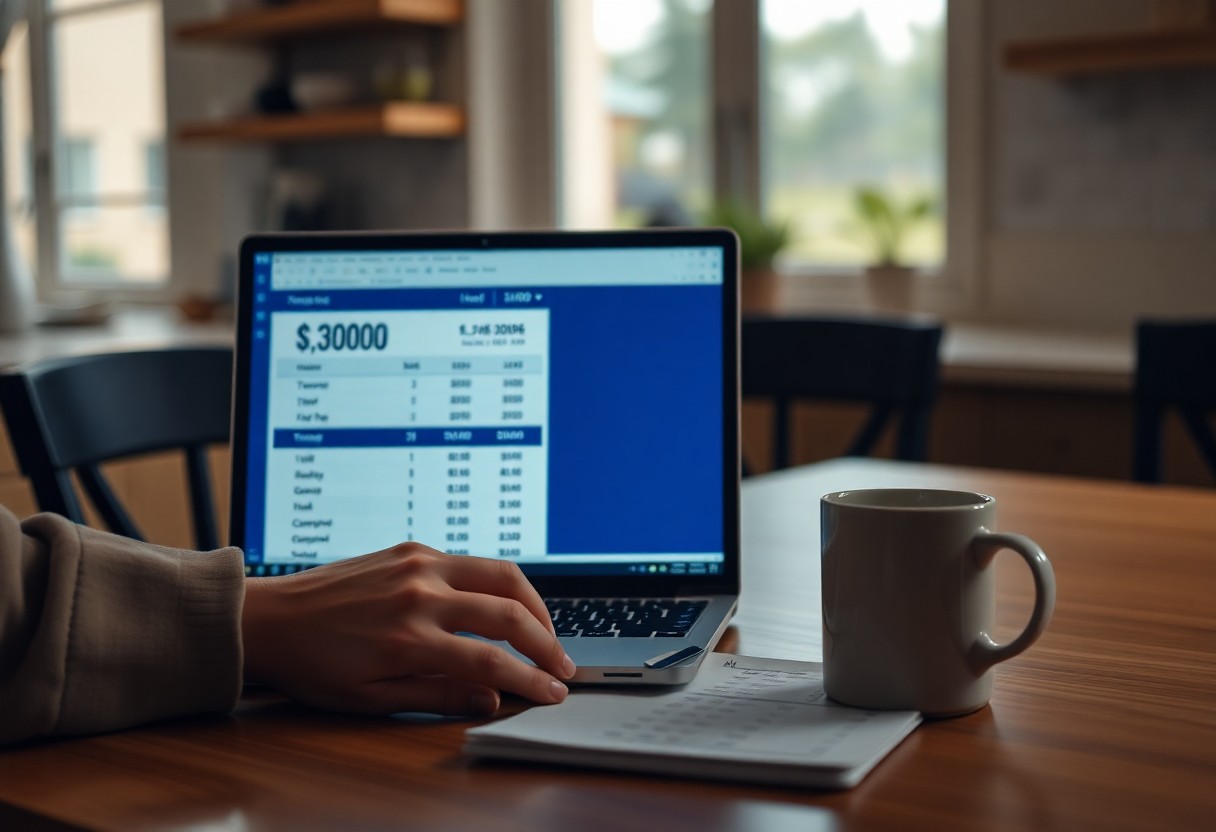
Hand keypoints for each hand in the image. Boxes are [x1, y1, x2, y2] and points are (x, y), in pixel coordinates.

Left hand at [240, 543, 575, 715]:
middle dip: (547, 642)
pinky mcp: (412, 548)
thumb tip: (491, 699)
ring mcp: (418, 564)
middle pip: (510, 612)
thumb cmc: (314, 664)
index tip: (553, 692)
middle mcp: (420, 594)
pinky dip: (499, 584)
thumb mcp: (370, 699)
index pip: (491, 661)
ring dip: (534, 604)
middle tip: (563, 664)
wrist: (268, 618)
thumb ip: (436, 697)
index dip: (531, 679)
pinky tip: (502, 606)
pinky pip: (472, 561)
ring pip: (502, 574)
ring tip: (545, 632)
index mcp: (408, 638)